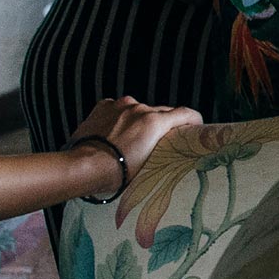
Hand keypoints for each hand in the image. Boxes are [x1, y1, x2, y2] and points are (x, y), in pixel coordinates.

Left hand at [68, 96, 200, 191]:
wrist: (83, 167)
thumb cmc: (116, 172)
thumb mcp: (149, 164)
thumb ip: (162, 148)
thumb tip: (168, 149)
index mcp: (155, 122)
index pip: (185, 113)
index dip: (194, 119)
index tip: (196, 126)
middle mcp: (140, 108)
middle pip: (161, 112)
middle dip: (163, 123)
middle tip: (159, 139)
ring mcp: (120, 106)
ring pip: (139, 109)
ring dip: (140, 119)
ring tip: (131, 137)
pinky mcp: (103, 107)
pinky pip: (119, 108)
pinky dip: (120, 116)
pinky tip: (114, 130)